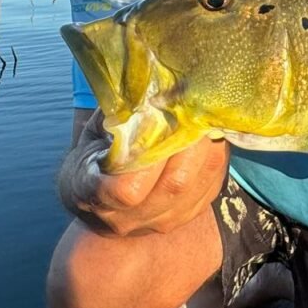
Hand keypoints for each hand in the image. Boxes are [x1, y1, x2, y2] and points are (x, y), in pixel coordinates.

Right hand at [58, 110, 229, 236]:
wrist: (104, 207)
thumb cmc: (94, 161)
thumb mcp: (92, 138)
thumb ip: (117, 117)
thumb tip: (147, 87)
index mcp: (96, 198)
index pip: (127, 190)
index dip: (149, 155)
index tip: (158, 121)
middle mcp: (132, 219)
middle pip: (175, 183)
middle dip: (190, 143)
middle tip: (194, 111)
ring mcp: (165, 220)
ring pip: (200, 182)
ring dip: (207, 147)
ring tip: (204, 118)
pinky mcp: (192, 213)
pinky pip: (214, 181)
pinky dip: (216, 154)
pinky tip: (210, 134)